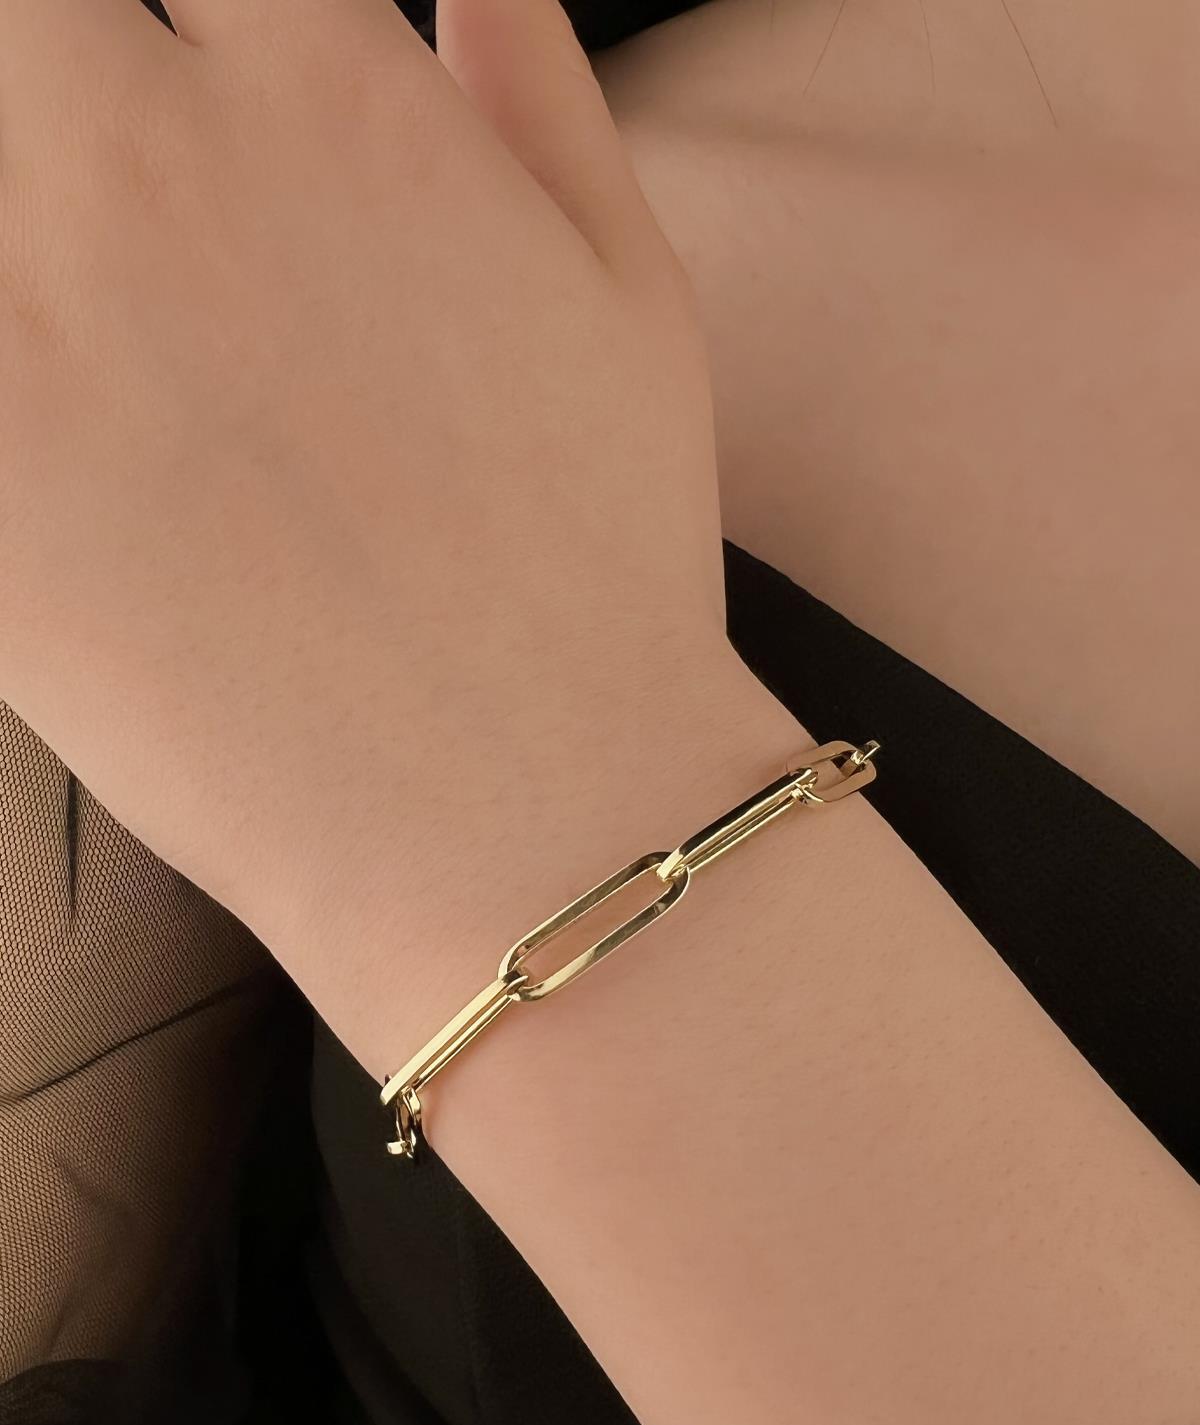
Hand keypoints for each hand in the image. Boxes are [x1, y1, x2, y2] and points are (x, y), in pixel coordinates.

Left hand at [0, 0, 754, 1024]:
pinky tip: (42, 423)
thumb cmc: (596, 571)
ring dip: (12, 209)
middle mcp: (156, 165)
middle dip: (54, 82)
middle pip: (19, 22)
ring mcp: (30, 317)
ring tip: (74, 315)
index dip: (195, 32)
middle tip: (96, 196)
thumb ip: (538, 86)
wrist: (521, 811)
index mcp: (331, 98)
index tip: (196, 94)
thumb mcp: (633, 296)